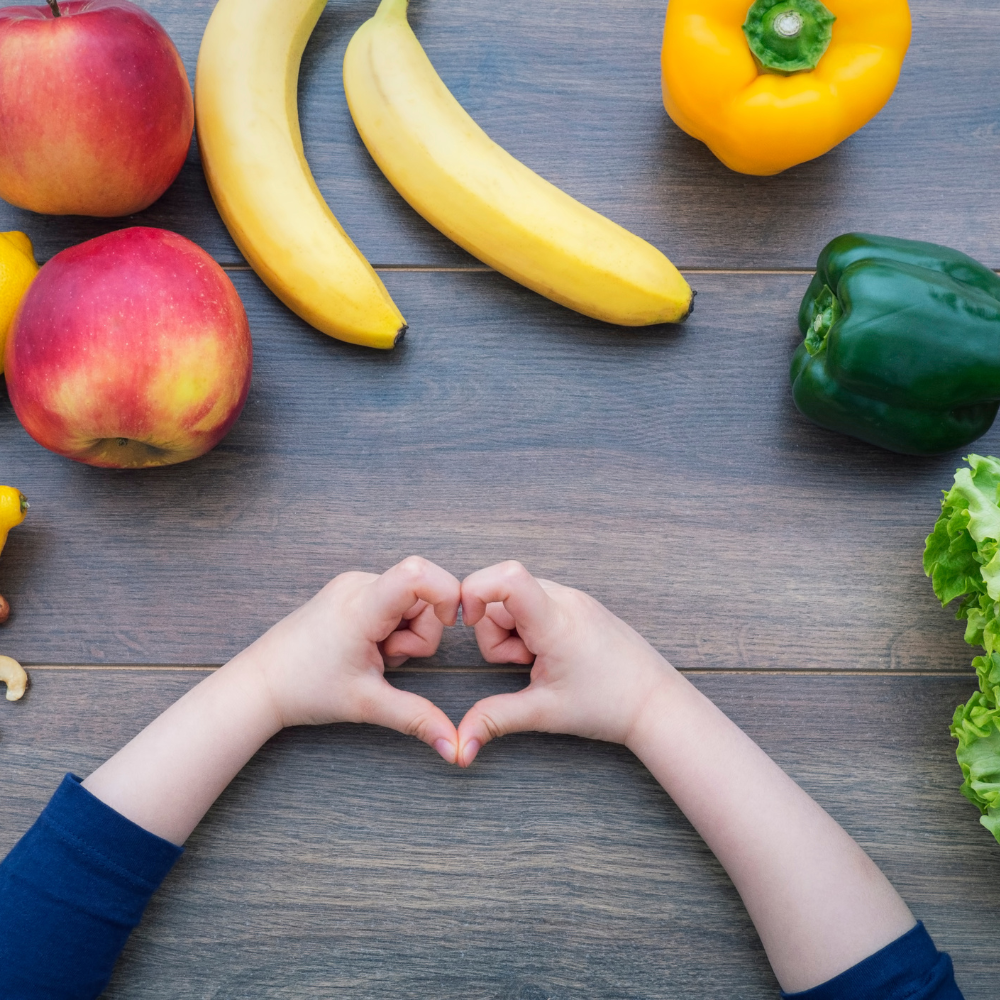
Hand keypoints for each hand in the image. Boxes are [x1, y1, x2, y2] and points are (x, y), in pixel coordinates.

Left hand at [241, 556, 460, 761]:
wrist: (262, 682)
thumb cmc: (306, 689)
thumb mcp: (368, 704)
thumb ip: (417, 719)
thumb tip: (455, 748)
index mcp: (362, 606)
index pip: (418, 573)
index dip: (446, 593)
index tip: (449, 624)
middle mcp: (358, 584)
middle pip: (423, 594)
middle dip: (421, 632)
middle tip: (388, 659)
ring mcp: (353, 585)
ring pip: (410, 599)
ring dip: (405, 632)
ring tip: (374, 655)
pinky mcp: (350, 590)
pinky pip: (392, 600)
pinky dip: (392, 626)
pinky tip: (367, 646)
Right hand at [456, 561, 676, 765]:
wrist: (655, 702)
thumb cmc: (608, 705)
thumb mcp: (544, 713)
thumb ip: (494, 719)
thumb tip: (460, 744)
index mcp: (556, 621)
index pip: (507, 577)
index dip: (475, 590)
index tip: (468, 622)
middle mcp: (565, 598)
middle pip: (501, 592)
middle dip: (494, 628)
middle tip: (522, 662)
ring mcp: (574, 598)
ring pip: (516, 597)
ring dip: (512, 629)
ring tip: (538, 660)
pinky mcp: (579, 604)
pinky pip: (536, 602)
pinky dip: (529, 626)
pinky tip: (549, 653)